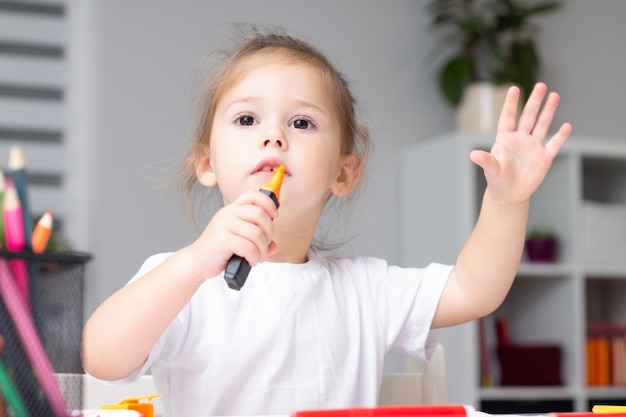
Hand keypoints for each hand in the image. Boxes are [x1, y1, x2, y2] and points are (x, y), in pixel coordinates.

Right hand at [187, 190, 278, 280]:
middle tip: (265, 245)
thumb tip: (274, 246)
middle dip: (269, 232)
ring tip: (258, 257)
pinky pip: (249, 247)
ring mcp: (223, 225)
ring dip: (262, 249)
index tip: (274, 215)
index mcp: (232, 209)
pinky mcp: (222, 240)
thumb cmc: (218, 250)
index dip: (268, 202)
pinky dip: (254, 257)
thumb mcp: (239, 239)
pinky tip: (251, 261)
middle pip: (259, 213)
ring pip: (256, 233)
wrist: (196, 262)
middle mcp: (227, 214)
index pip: (253, 194)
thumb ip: (257, 239)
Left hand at [469, 83, 572, 203]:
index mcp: (505, 139)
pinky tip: (567, 125)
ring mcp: (533, 147)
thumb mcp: (491, 169)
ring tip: (554, 95)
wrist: (509, 194)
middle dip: (534, 101)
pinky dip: (561, 136)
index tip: (514, 88)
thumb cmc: (497, 179)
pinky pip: (554, 144)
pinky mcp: (544, 158)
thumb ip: (485, 160)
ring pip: (542, 125)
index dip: (511, 103)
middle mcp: (520, 139)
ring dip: (548, 111)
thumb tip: (472, 155)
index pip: (508, 117)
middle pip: (528, 116)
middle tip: (541, 85)